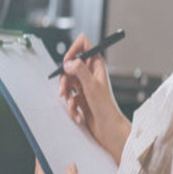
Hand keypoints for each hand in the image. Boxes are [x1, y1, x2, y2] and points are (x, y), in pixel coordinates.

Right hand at [58, 34, 130, 163]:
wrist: (108, 129)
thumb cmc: (106, 107)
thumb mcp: (91, 85)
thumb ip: (79, 69)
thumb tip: (67, 62)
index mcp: (96, 64)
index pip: (83, 44)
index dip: (73, 50)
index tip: (67, 62)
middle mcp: (90, 73)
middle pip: (70, 65)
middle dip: (65, 79)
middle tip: (64, 90)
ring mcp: (85, 85)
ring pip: (67, 82)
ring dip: (67, 95)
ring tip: (72, 105)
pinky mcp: (81, 97)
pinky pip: (69, 96)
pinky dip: (71, 106)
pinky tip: (78, 114)